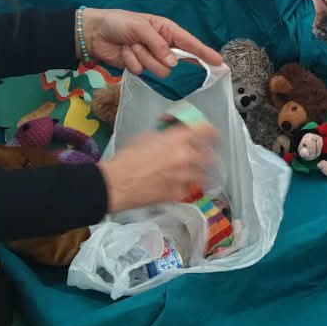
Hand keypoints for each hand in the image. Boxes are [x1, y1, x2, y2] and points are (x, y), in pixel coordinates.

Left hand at [79, 8, 222, 74]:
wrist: (94, 33)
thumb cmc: (119, 22)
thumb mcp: (141, 27)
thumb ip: (159, 45)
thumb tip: (173, 64)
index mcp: (167, 30)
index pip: (191, 44)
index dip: (205, 54)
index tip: (219, 63)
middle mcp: (162, 45)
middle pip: (174, 62)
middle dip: (158, 56)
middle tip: (141, 44)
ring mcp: (151, 58)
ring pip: (159, 70)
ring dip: (142, 58)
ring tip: (130, 45)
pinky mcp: (139, 67)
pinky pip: (143, 72)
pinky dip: (132, 62)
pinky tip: (124, 53)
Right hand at [99, 119, 217, 212]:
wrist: (115, 184)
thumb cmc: (127, 158)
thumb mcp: (147, 137)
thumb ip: (167, 135)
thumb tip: (175, 135)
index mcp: (178, 139)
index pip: (207, 131)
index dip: (211, 133)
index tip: (211, 137)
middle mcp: (186, 156)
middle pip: (209, 155)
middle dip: (204, 156)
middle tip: (196, 157)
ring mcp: (184, 177)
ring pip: (203, 175)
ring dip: (197, 173)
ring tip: (186, 174)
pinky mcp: (179, 194)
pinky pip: (189, 189)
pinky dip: (184, 188)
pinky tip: (174, 186)